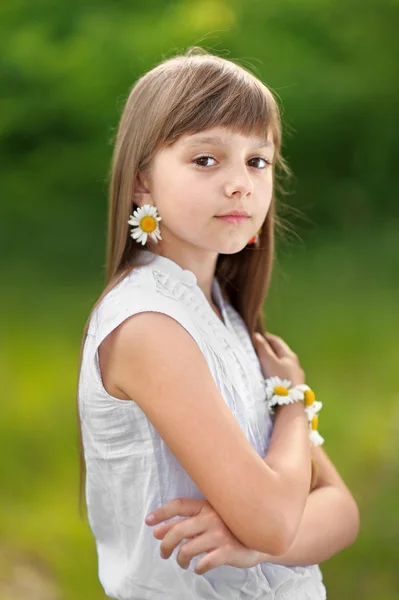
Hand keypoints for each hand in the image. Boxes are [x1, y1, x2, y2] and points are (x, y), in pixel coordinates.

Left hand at [145, 498, 259, 573]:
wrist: (262, 537)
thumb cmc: (230, 527)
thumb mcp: (208, 520)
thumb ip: (185, 524)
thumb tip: (157, 532)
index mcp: (206, 505)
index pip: (178, 505)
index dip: (161, 513)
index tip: (148, 522)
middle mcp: (212, 517)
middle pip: (179, 530)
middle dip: (166, 544)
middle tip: (163, 553)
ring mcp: (220, 534)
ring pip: (188, 549)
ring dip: (180, 559)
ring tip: (182, 562)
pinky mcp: (228, 551)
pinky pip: (204, 562)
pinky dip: (197, 567)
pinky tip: (198, 568)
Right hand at [252, 331, 304, 385]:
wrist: (290, 404)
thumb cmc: (279, 380)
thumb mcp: (268, 361)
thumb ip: (262, 348)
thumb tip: (256, 335)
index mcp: (289, 355)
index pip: (276, 341)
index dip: (266, 337)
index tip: (256, 336)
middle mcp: (295, 364)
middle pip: (280, 352)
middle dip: (269, 349)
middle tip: (257, 348)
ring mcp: (295, 376)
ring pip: (282, 364)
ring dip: (273, 361)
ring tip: (262, 362)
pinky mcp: (293, 386)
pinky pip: (283, 374)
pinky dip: (276, 371)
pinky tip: (271, 377)